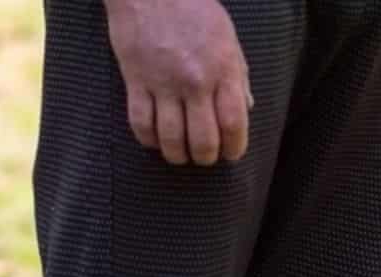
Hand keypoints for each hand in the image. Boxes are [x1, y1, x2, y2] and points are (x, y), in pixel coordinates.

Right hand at [104, 0, 251, 164]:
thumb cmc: (194, 9)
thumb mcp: (228, 39)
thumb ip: (238, 76)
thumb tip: (245, 109)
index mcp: (223, 71)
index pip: (234, 125)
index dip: (234, 148)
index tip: (231, 155)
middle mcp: (195, 81)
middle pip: (203, 140)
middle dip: (206, 157)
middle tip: (204, 157)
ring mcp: (163, 82)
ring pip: (171, 137)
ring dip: (177, 155)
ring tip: (180, 155)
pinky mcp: (135, 79)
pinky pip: (140, 122)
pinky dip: (148, 139)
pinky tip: (154, 141)